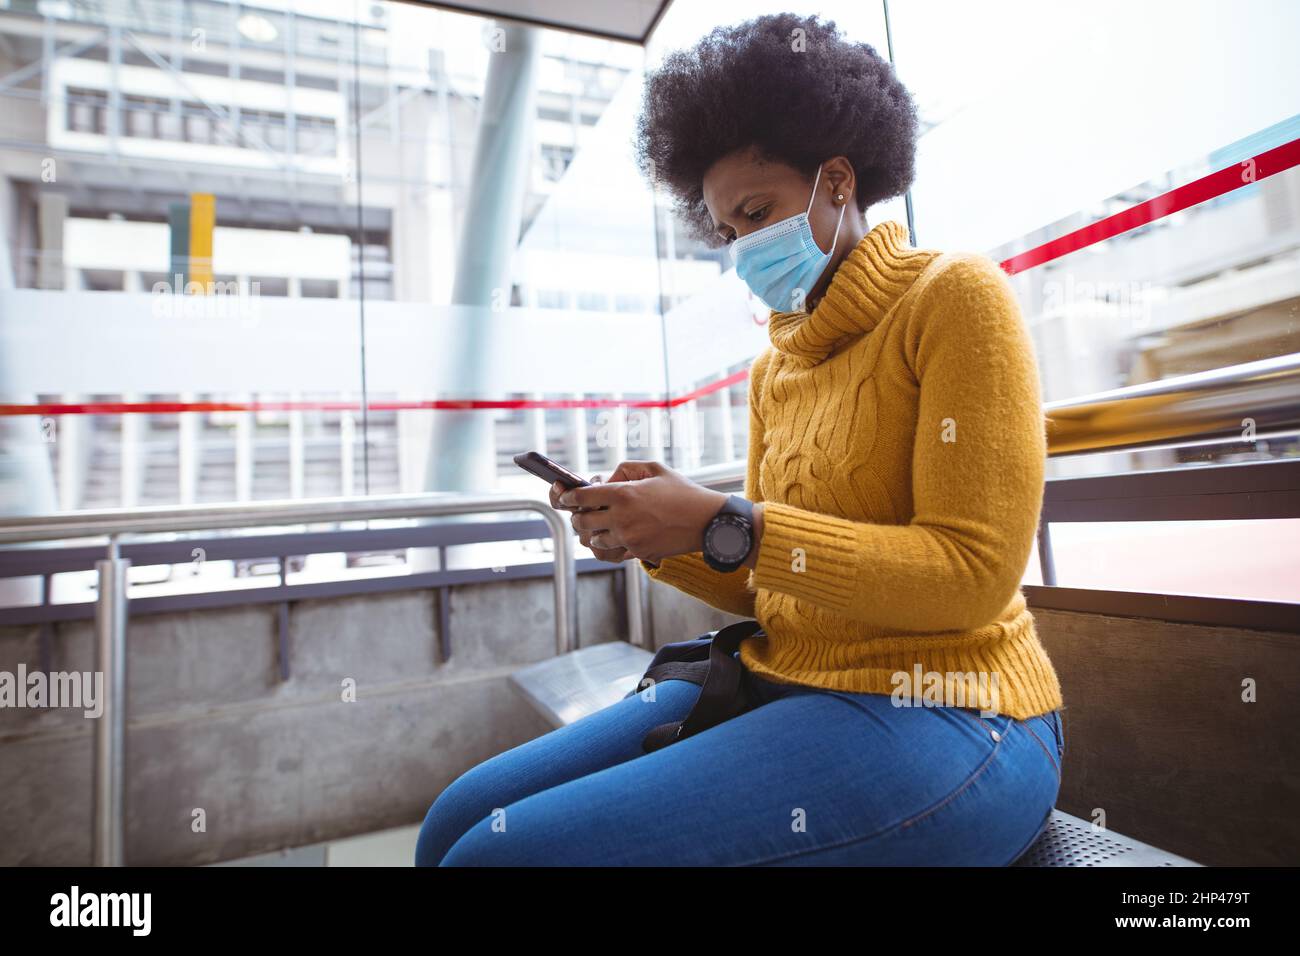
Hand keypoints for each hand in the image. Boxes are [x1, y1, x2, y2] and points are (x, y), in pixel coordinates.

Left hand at [558, 460, 727, 564]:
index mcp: (623, 494)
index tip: (564, 496)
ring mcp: (629, 539)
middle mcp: (622, 518)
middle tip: (580, 512)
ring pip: (594, 540)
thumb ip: (624, 469)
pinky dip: (610, 545)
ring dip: (593, 532)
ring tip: (600, 524)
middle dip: (577, 516)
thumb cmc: (682, 491)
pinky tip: (617, 535)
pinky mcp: (637, 553)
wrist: (706, 521)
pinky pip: (613, 552)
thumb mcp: (654, 468)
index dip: (567, 496)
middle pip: (582, 522)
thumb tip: (604, 481)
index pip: (581, 497)